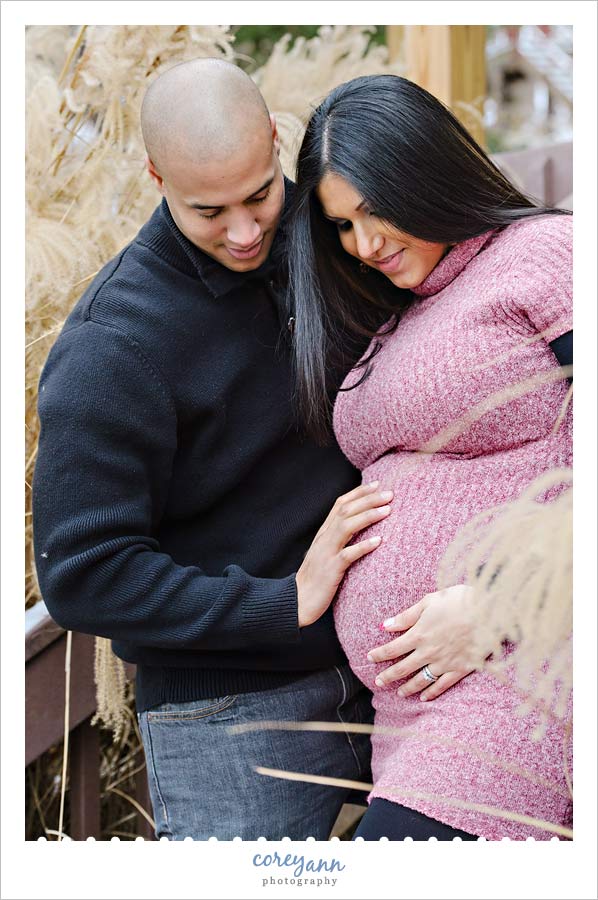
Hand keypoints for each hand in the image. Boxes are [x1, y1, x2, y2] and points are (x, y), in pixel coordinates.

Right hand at [296, 481, 391, 627]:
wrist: (297, 601)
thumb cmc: (315, 579)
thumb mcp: (325, 554)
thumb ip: (337, 540)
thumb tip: (357, 529)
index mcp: (323, 533)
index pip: (340, 505)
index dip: (359, 493)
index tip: (378, 484)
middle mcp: (324, 538)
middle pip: (346, 511)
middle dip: (368, 499)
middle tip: (390, 494)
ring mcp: (326, 553)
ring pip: (346, 526)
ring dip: (368, 516)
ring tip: (387, 510)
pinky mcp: (330, 569)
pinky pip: (347, 554)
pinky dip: (363, 546)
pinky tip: (378, 541)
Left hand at [367, 585, 484, 699]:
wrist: (490, 611)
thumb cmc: (459, 600)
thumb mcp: (429, 602)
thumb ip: (407, 616)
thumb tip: (385, 625)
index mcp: (419, 634)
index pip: (392, 648)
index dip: (379, 654)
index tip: (369, 658)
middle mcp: (428, 652)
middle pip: (403, 668)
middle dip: (388, 676)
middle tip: (377, 682)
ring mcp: (444, 663)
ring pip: (420, 680)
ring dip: (407, 687)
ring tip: (398, 693)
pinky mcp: (460, 669)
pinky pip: (442, 685)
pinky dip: (432, 692)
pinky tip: (424, 697)